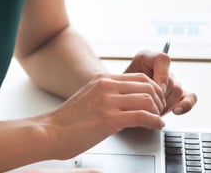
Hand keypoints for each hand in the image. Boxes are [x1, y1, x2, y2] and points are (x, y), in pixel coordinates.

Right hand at [39, 72, 166, 159]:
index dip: (154, 89)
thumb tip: (125, 101)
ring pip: (148, 100)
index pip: (140, 78)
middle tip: (160, 111)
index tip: (156, 101)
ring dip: (158, 112)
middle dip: (159, 100)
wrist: (50, 132)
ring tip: (157, 120)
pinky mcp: (109, 119)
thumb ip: (106, 94)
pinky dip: (155, 122)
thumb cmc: (68, 121)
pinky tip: (156, 126)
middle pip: (148, 86)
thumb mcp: (89, 97)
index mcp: (102, 80)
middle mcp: (106, 87)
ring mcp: (108, 102)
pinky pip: (143, 116)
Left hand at [124, 50, 196, 115]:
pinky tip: (176, 111)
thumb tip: (145, 90)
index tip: (157, 89)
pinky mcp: (177, 94)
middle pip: (171, 79)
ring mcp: (170, 80)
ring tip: (153, 112)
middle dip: (161, 96)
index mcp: (147, 58)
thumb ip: (130, 81)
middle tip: (149, 107)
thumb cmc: (117, 89)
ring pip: (178, 90)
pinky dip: (186, 104)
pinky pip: (190, 96)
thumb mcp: (119, 81)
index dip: (162, 75)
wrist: (119, 98)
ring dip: (167, 103)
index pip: (163, 59)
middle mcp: (161, 68)